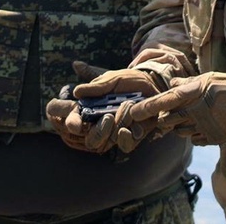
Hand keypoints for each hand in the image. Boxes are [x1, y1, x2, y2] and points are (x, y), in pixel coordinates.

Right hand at [45, 61, 166, 153]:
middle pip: (90, 140)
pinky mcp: (132, 136)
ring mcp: (116, 132)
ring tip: (127, 105)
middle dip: (97, 132)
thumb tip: (77, 92)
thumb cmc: (129, 80)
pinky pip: (125, 145)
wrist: (154, 83)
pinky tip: (129, 126)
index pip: (75, 121)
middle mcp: (101, 124)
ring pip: (108, 142)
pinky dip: (125, 138)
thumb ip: (96, 87)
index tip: (74, 125)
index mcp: (91, 109)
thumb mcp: (112, 79)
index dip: (72, 123)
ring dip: (117, 125)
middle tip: (107, 117)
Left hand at [121, 72, 225, 146]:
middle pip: (167, 121)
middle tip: (168, 117)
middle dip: (164, 120)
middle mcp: (193, 112)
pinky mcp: (211, 138)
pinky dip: (195, 135)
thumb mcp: (207, 78)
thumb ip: (187, 83)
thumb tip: (173, 82)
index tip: (133, 113)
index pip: (162, 102)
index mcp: (190, 94)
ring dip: (180, 127)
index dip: (146, 108)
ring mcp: (202, 127)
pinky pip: (195, 140)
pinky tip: (204, 126)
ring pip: (180, 132)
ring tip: (193, 118)